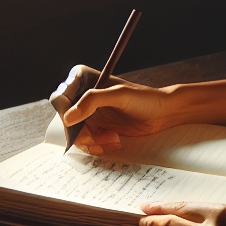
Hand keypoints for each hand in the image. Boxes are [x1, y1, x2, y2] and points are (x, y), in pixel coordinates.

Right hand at [49, 65, 172, 154]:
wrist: (163, 113)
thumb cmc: (144, 99)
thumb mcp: (118, 95)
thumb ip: (92, 101)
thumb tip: (68, 118)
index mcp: (85, 79)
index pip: (62, 97)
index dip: (65, 113)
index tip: (75, 125)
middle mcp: (84, 96)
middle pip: (66, 119)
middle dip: (80, 132)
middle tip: (94, 139)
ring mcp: (90, 112)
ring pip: (76, 133)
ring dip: (91, 141)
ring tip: (112, 140)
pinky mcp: (98, 126)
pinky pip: (87, 140)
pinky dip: (96, 146)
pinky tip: (113, 142)